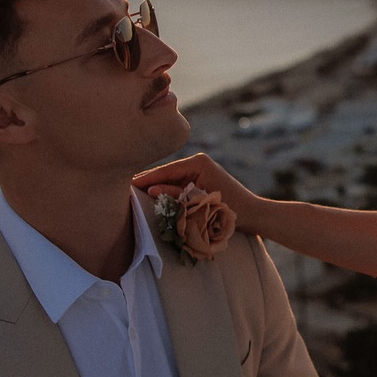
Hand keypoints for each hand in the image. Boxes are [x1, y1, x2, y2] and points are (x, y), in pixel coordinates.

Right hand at [134, 154, 259, 231]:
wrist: (253, 214)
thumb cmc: (229, 209)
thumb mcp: (198, 203)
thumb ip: (174, 195)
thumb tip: (150, 190)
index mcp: (198, 163)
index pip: (165, 170)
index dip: (146, 178)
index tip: (126, 183)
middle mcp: (198, 162)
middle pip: (166, 172)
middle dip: (147, 181)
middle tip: (123, 187)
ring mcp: (200, 169)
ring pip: (171, 178)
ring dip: (156, 186)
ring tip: (133, 192)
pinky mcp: (201, 178)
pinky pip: (178, 184)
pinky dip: (166, 190)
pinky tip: (152, 196)